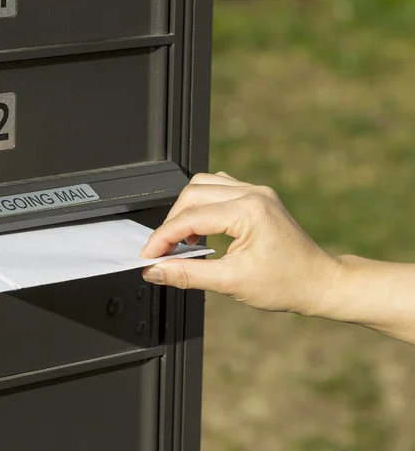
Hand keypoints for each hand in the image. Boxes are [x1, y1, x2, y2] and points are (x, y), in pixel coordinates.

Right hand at [140, 172, 341, 316]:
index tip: (148, 256)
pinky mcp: (257, 196)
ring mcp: (256, 191)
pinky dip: (202, 206)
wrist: (320, 282)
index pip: (190, 218)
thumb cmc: (287, 284)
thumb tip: (155, 270)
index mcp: (248, 210)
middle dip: (171, 223)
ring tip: (181, 240)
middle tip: (162, 251)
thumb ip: (187, 274)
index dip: (162, 237)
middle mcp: (252, 193)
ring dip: (185, 210)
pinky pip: (218, 188)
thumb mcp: (231, 283)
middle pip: (192, 194)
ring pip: (203, 185)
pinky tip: (201, 228)